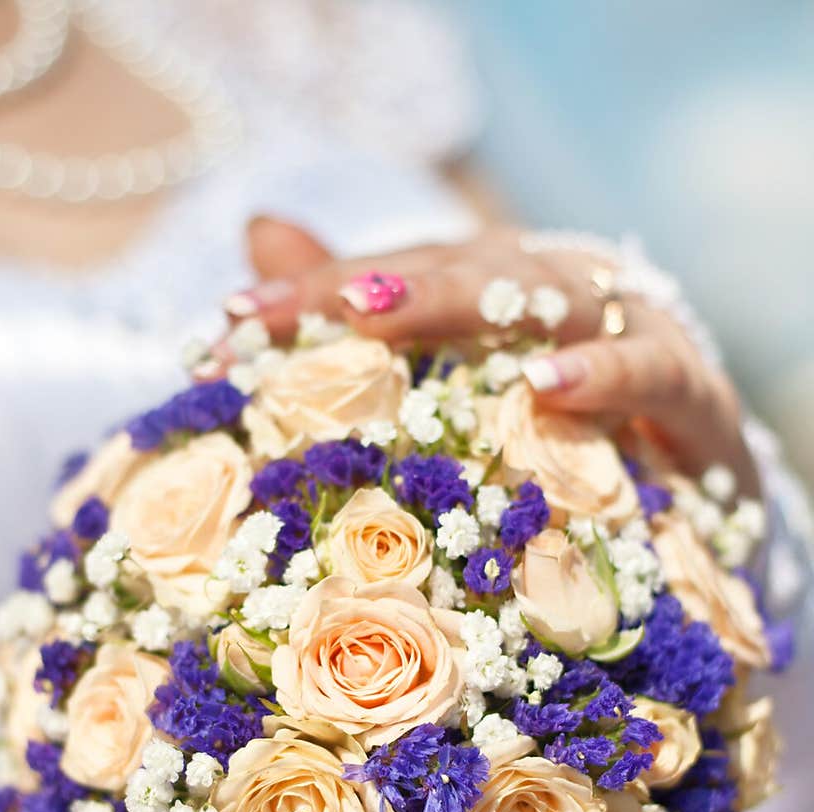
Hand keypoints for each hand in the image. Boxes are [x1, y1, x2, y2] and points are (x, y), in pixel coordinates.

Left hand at [208, 217, 756, 494]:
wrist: (697, 469)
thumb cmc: (566, 428)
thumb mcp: (468, 387)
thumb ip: (370, 316)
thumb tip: (261, 231)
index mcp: (489, 292)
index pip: (392, 278)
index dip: (308, 299)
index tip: (225, 327)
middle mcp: (547, 293)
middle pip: (455, 272)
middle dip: (367, 286)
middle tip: (283, 313)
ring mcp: (620, 328)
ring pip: (541, 296)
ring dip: (460, 303)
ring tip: (377, 314)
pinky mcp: (686, 386)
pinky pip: (646, 372)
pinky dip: (601, 375)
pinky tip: (547, 389)